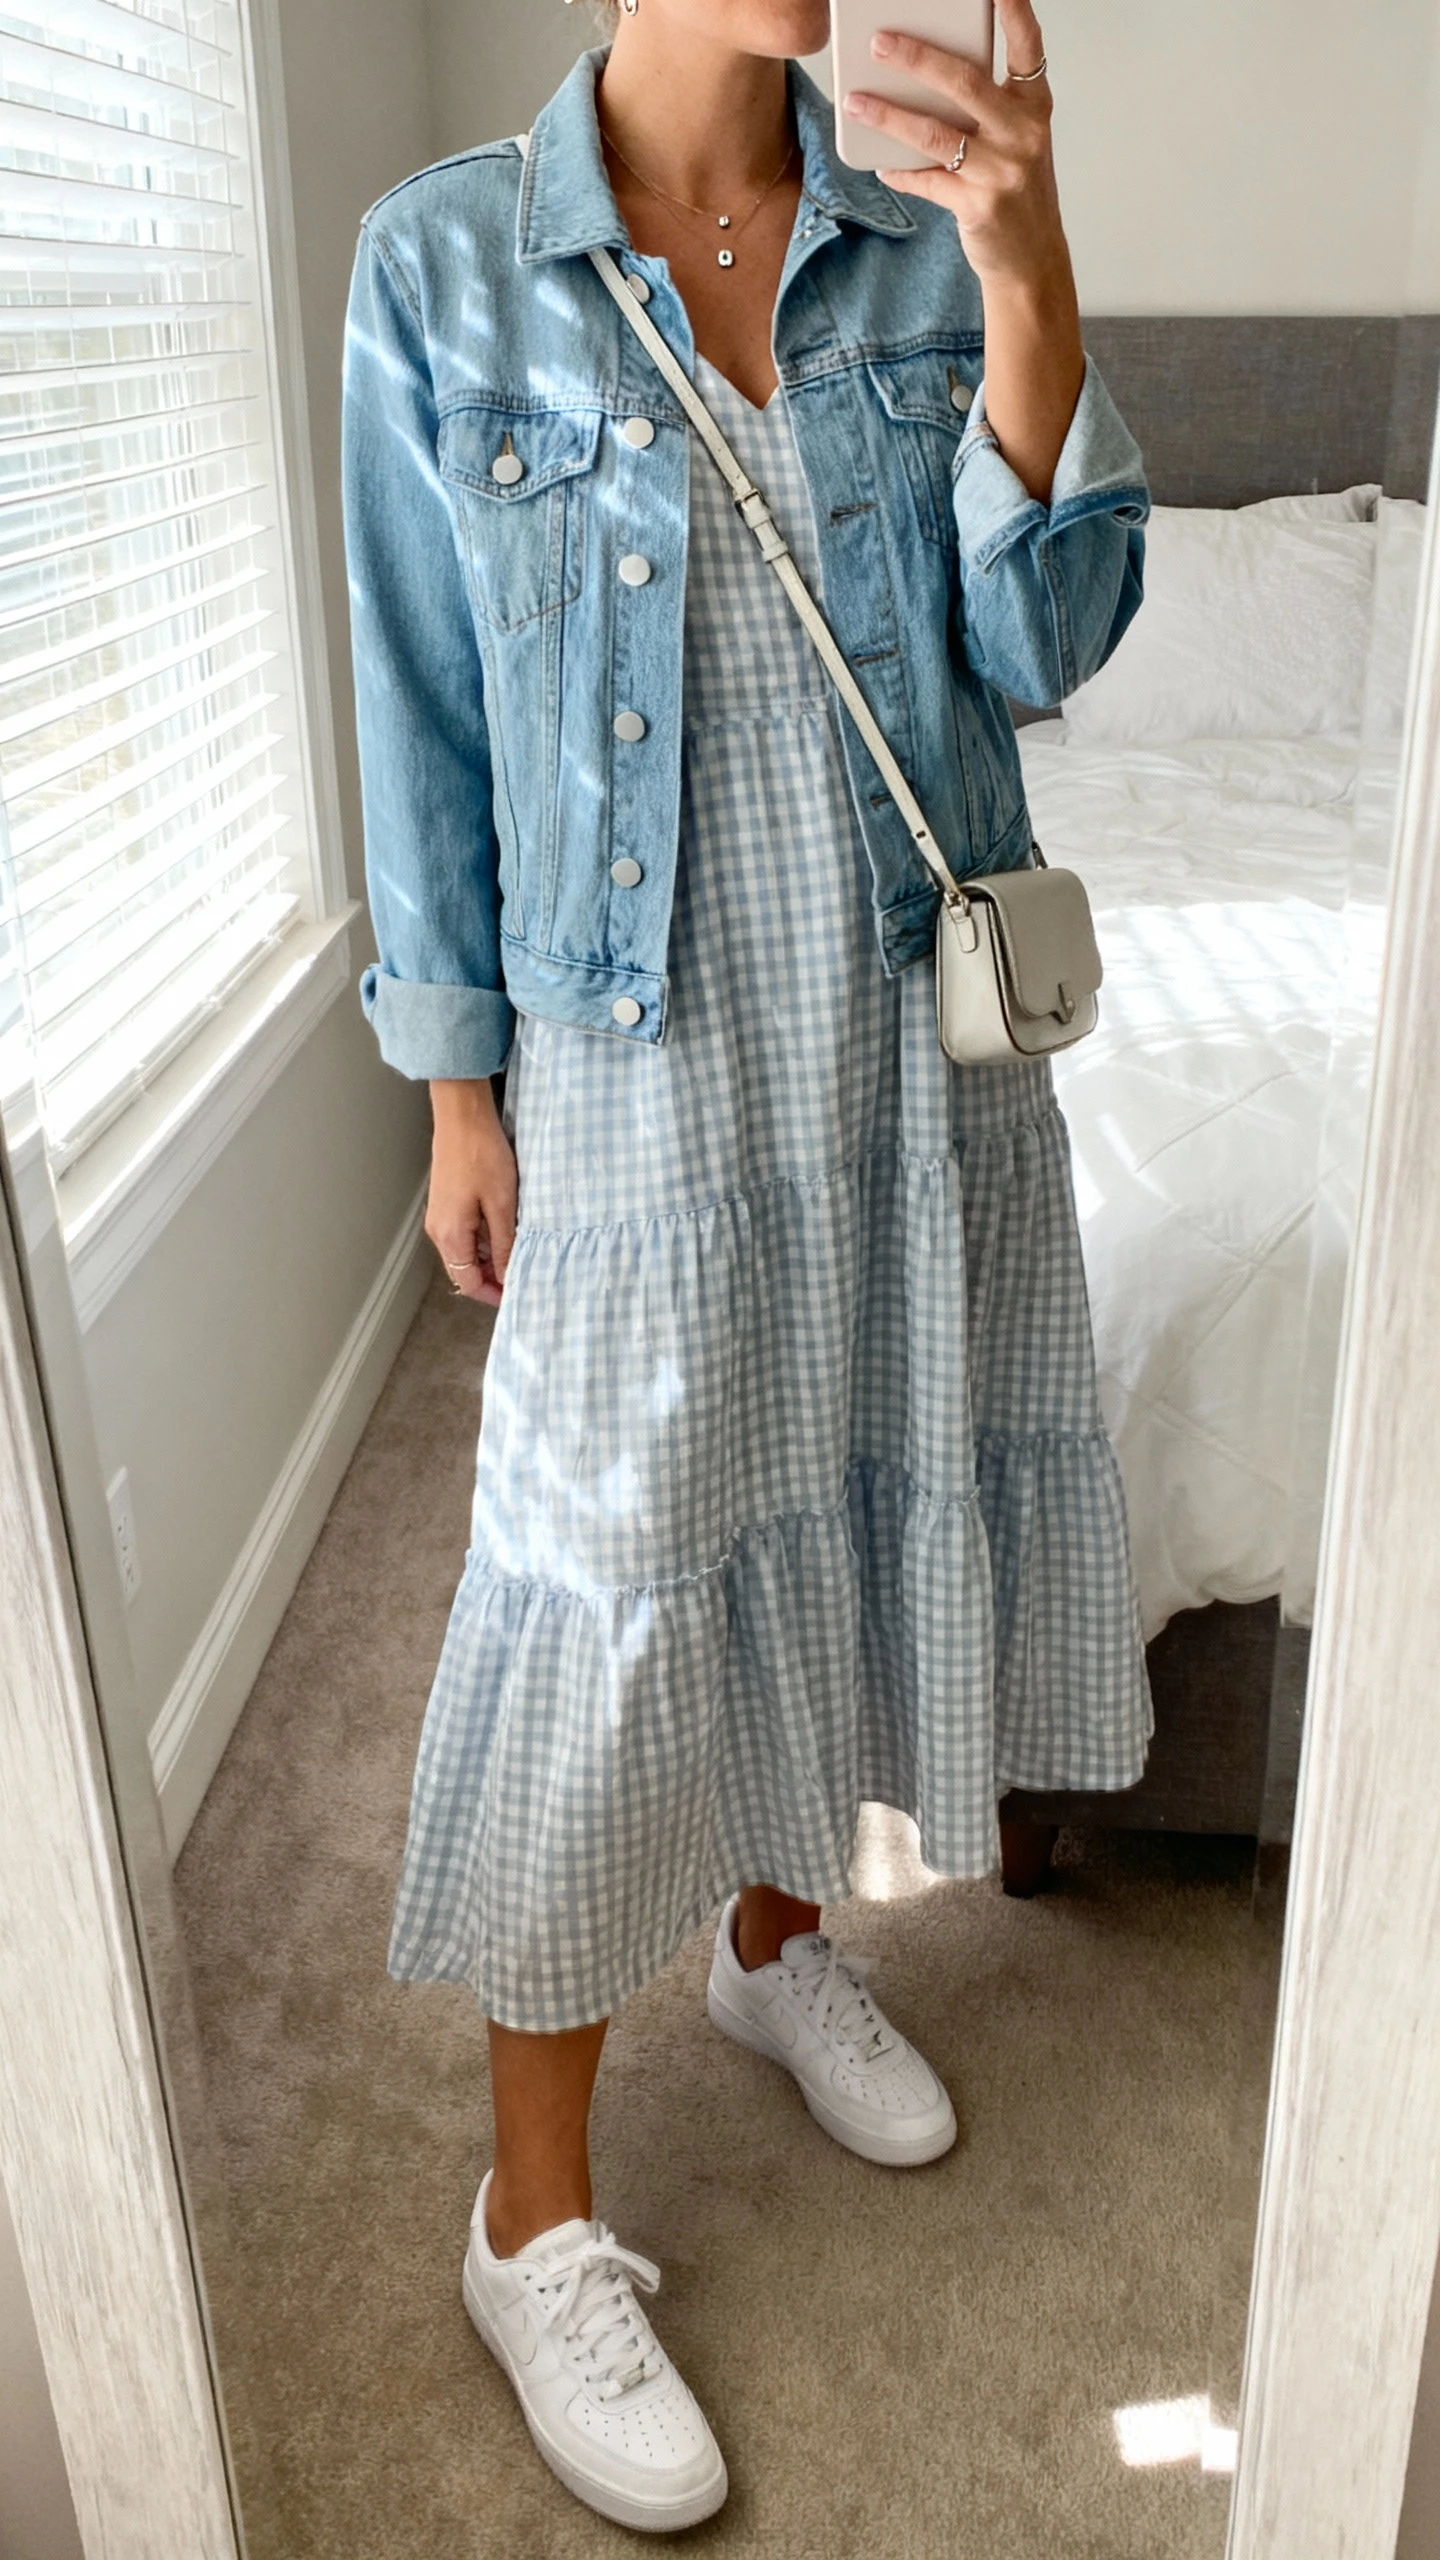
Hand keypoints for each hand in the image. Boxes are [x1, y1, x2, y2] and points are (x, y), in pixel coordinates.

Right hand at [426, 1078, 516, 1308]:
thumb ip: (505, 1245)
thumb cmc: (482, 1154)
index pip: (468, 1284)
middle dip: (493, 1277)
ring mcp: (439, 1216)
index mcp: (450, 1236)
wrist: (462, 1116)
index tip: (518, 1293)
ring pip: (464, 1253)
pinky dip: (483, 1240)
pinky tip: (505, 1228)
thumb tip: (508, 1276)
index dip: (494, 1294)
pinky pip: (463, 1234)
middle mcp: (439, 1230)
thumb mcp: (502, 1204)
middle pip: (464, 1271)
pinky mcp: (445, 1202)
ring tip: (519, 1249)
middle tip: (524, 1272)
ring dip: (490, 1258)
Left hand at [842, 0, 1065, 296]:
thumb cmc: (1016, 188)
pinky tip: (880, 163)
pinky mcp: (978, 206)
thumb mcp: (1014, 139)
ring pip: (935, 133)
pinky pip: (927, 181)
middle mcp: (1022, 134)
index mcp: (1033, 106)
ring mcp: (1002, 171)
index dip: (1014, 11)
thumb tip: (922, 75)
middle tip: (880, 42)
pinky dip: (900, 172)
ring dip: (889, 115)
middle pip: (965, 83)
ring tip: (856, 101)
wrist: (1031, 257)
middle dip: (918, 58)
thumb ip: (984, 107)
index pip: (1027, 47)